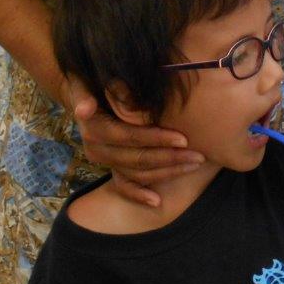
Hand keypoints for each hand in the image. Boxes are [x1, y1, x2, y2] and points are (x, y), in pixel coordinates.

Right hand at [62, 75, 203, 207]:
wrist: (85, 93)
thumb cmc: (93, 82)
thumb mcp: (87, 83)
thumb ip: (86, 93)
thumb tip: (85, 109)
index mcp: (94, 128)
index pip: (129, 137)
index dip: (156, 139)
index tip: (183, 138)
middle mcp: (97, 149)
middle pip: (137, 158)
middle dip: (170, 158)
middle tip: (199, 155)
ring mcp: (104, 161)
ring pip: (137, 172)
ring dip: (166, 172)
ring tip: (193, 165)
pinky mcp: (110, 167)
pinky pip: (124, 186)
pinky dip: (138, 194)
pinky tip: (156, 201)